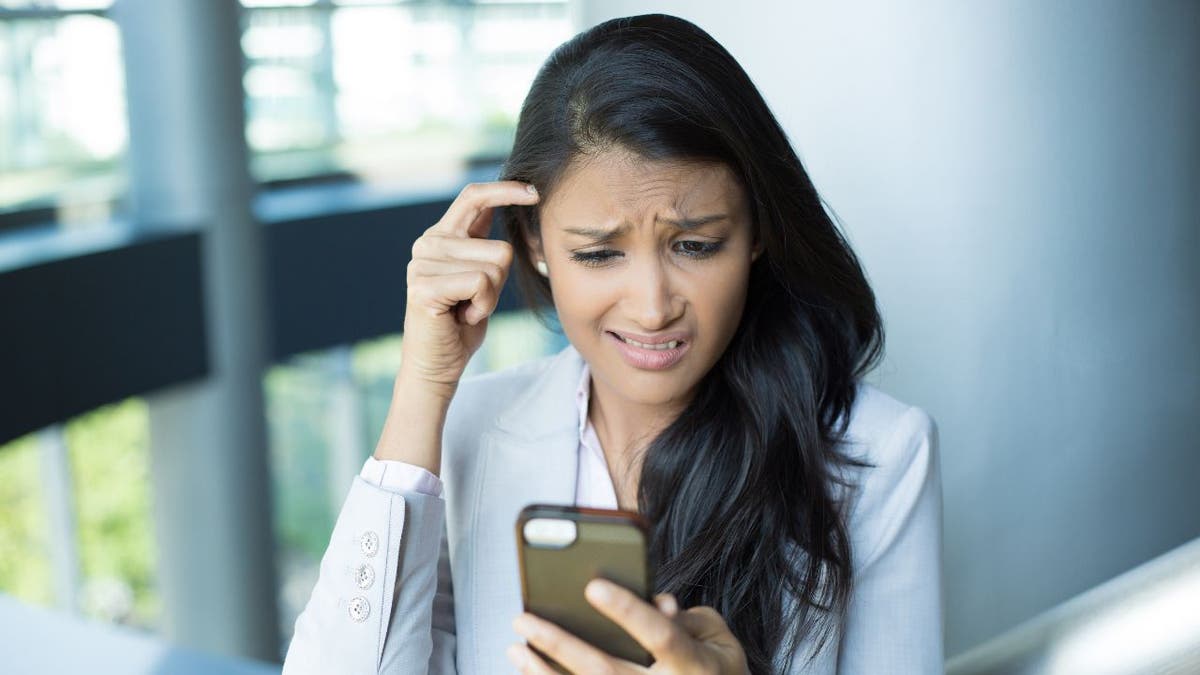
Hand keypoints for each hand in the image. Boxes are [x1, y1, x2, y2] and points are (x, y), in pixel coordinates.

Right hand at [398, 180, 538, 397]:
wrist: (436, 363)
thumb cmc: (462, 322)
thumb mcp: (479, 275)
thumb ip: (484, 244)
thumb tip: (507, 203)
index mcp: (442, 235)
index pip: (473, 196)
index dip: (505, 190)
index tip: (534, 192)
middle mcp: (428, 243)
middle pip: (500, 247)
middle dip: (500, 282)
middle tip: (473, 302)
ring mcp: (422, 263)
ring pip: (494, 267)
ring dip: (490, 297)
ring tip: (465, 309)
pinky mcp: (424, 286)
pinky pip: (481, 283)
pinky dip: (482, 306)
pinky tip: (461, 316)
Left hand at [508, 578, 749, 674]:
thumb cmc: (716, 666)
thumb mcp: (717, 637)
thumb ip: (686, 617)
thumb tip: (657, 602)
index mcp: (693, 665)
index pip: (659, 635)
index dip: (628, 611)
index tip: (593, 586)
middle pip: (606, 670)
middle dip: (560, 643)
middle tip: (524, 619)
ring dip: (545, 672)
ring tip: (516, 647)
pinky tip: (530, 670)